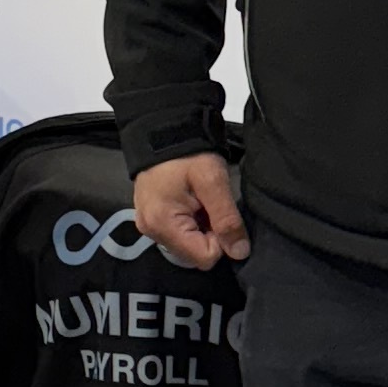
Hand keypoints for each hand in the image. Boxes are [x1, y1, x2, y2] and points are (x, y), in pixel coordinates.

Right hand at [133, 153, 248, 266]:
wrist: (162, 129)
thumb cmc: (188, 154)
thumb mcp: (213, 182)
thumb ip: (227, 219)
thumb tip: (240, 253)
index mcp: (163, 225)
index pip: (205, 257)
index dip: (220, 239)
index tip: (218, 212)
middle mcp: (150, 232)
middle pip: (194, 255)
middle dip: (209, 235)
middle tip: (209, 204)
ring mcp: (147, 226)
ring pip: (187, 246)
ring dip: (200, 229)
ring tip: (199, 201)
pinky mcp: (148, 219)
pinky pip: (176, 234)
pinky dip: (189, 223)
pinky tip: (190, 202)